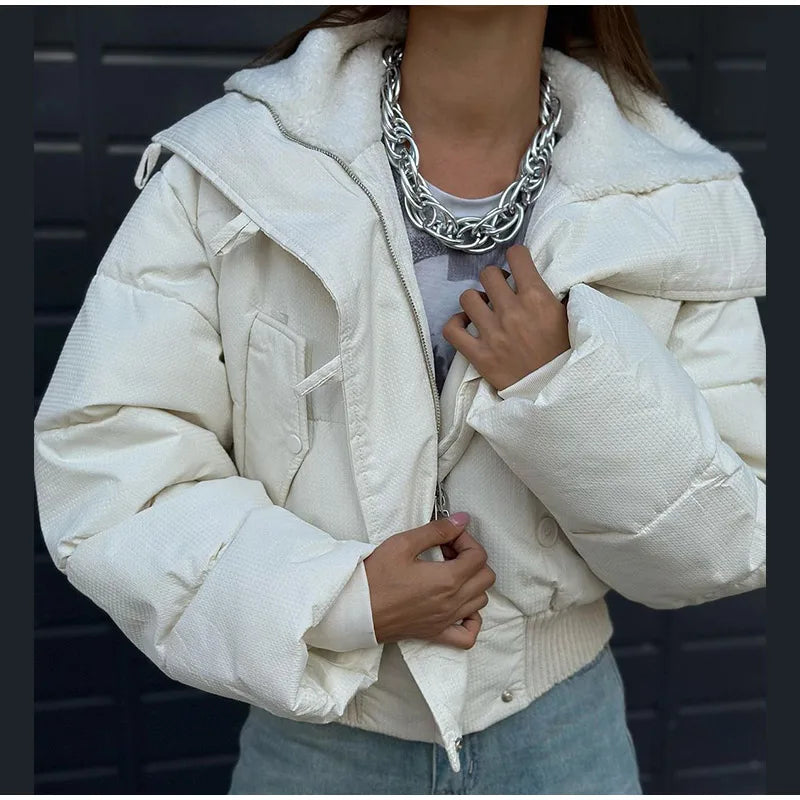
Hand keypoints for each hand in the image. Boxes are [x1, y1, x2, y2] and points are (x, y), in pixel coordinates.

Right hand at [363, 513, 495, 648]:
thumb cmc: (374, 577)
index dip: (466, 540)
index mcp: (447, 580)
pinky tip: (459, 605)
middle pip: (486, 577)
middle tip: (448, 552)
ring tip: (448, 572)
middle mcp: (452, 603)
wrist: (354, 609)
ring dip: (471, 583)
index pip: (478, 556)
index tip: (448, 537)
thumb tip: (461, 521)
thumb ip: (436, 531)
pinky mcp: (436, 633)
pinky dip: (471, 619)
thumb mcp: (403, 544)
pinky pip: (468, 634)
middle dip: (471, 559)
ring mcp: (446, 620)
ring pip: (480, 601)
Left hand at [442, 243, 569, 391]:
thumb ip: (555, 295)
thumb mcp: (570, 317)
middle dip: (495, 279)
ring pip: (467, 297)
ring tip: (485, 309)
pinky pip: (452, 330)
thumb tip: (544, 279)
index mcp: (536, 298)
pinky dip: (456, 323)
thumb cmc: (567, 353)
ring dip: (476, 300)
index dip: (516, 256)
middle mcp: (511, 311)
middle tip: (502, 291)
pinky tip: (466, 324)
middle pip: (488, 274)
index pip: (516, 256)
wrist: (558, 390)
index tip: (517, 265)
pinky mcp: (479, 355)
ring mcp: (492, 333)